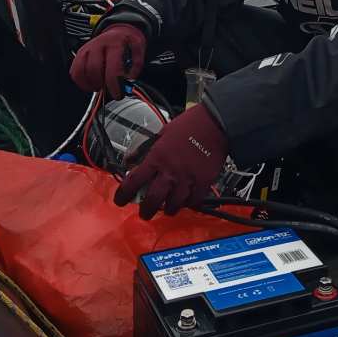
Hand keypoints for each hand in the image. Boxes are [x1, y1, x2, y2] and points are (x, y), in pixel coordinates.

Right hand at [70, 22, 146, 95]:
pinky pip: (74, 71)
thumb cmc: (127, 41)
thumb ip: (136, 66)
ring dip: (90, 84)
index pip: (112, 68)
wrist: (117, 30)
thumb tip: (128, 80)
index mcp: (114, 44)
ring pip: (80, 71)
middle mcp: (98, 45)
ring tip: (99, 86)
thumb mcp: (138, 49)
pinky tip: (90, 83)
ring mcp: (86, 48)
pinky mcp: (79, 53)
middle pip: (94, 70)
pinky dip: (81, 81)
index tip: (117, 94)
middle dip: (101, 84)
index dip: (114, 85)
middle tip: (109, 88)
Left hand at [114, 103, 227, 219]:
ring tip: (167, 208)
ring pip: (173, 205)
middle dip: (146, 211)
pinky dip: (188, 204)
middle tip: (145, 213)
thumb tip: (131, 159)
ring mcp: (187, 179)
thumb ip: (146, 149)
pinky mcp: (203, 183)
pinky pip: (193, 202)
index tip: (120, 200)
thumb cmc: (190, 125)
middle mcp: (170, 171)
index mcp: (157, 157)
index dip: (123, 194)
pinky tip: (186, 202)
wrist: (216, 123)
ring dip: (168, 209)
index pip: (134, 181)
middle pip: (153, 200)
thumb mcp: (162, 132)